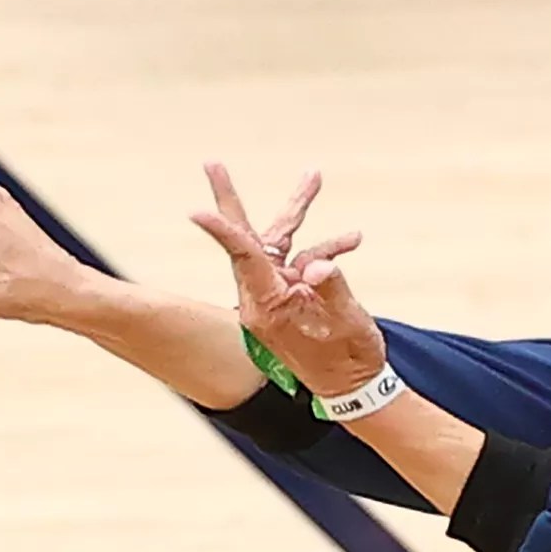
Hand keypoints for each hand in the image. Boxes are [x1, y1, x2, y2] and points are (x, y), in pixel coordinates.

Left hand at [191, 163, 383, 397]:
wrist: (354, 388)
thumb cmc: (349, 359)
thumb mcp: (347, 323)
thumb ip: (332, 289)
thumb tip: (321, 262)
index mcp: (268, 306)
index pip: (242, 258)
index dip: (222, 231)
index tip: (196, 211)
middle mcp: (264, 298)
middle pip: (244, 239)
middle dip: (231, 199)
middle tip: (212, 163)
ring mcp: (276, 295)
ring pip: (279, 242)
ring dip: (298, 211)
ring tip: (314, 177)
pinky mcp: (291, 294)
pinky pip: (304, 260)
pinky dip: (327, 249)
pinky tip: (353, 240)